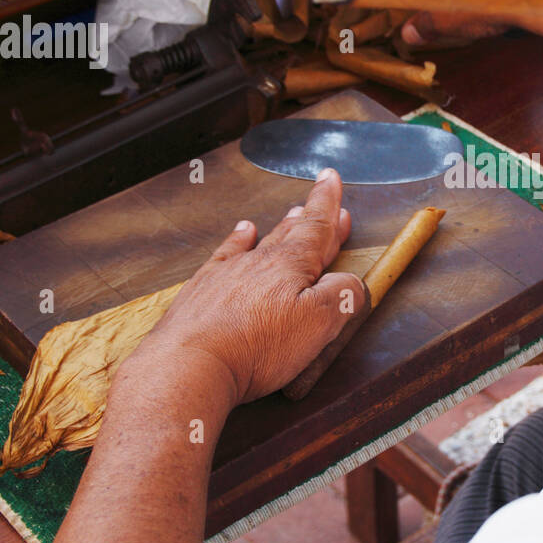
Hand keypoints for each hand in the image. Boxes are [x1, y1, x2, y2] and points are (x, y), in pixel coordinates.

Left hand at [127, 168, 365, 405]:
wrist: (189, 364)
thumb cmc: (256, 347)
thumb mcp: (319, 323)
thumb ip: (342, 296)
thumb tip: (352, 281)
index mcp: (290, 266)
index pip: (315, 227)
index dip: (326, 203)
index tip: (330, 178)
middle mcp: (258, 262)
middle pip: (291, 233)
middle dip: (311, 216)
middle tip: (326, 202)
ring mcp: (227, 274)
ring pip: (260, 242)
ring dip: (279, 228)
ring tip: (290, 214)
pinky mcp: (202, 292)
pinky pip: (225, 255)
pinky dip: (236, 242)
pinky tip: (241, 234)